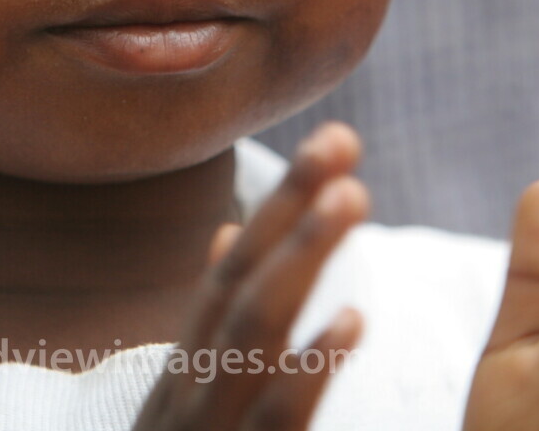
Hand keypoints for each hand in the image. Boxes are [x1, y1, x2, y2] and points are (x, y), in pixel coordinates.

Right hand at [132, 123, 367, 430]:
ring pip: (252, 328)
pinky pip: (274, 416)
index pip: (237, 267)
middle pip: (240, 279)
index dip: (284, 201)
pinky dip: (309, 365)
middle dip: (291, 204)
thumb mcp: (185, 396)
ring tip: (350, 195)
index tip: (334, 141)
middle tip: (343, 137)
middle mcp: (193, 385)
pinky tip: (353, 318)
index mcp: (192, 365)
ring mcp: (210, 425)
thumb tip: (230, 234)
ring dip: (301, 255)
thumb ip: (214, 325)